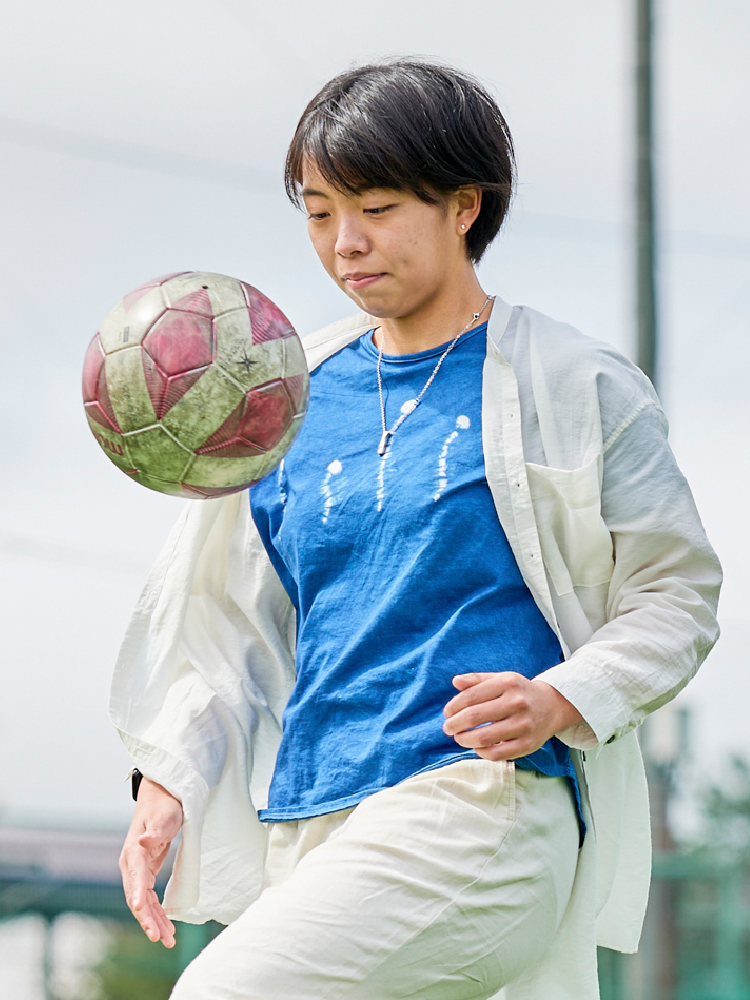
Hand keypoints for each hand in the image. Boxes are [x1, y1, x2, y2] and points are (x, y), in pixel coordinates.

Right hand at [119, 778, 182, 946]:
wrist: (161, 798)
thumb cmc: (164, 806)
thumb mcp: (164, 815)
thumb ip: (155, 831)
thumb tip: (143, 842)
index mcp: (133, 852)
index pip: (135, 879)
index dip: (139, 897)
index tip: (142, 913)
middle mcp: (131, 864)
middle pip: (137, 897)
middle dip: (147, 919)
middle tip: (159, 938)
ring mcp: (137, 871)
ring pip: (143, 903)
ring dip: (154, 922)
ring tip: (168, 940)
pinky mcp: (145, 873)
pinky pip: (150, 898)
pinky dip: (157, 913)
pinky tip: (167, 927)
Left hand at [442, 672, 581, 760]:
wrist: (552, 706)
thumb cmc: (519, 691)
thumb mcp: (501, 678)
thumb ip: (476, 680)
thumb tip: (455, 682)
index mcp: (507, 683)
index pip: (471, 696)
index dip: (453, 706)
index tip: (447, 713)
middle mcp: (517, 703)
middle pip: (475, 717)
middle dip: (454, 724)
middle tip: (448, 728)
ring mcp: (524, 725)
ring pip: (484, 738)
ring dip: (464, 740)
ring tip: (459, 738)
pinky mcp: (528, 744)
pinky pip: (497, 754)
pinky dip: (481, 752)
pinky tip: (476, 746)